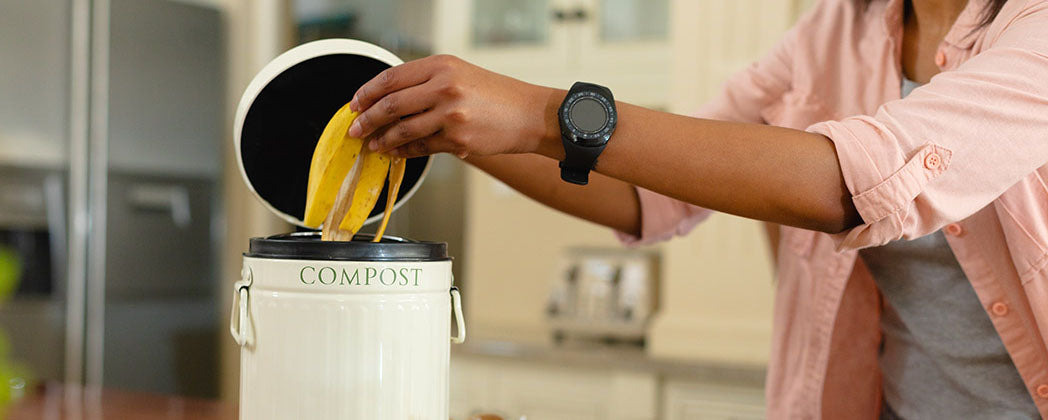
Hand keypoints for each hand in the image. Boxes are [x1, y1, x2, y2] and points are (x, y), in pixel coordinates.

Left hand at [348, 55, 560, 158]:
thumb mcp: (460, 74)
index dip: (367, 92)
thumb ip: (426, 82)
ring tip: (373, 144)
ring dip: (382, 140)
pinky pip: (421, 148)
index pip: (391, 78)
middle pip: (391, 105)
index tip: (355, 104)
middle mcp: (445, 87)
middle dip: (366, 119)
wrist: (529, 115)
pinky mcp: (457, 140)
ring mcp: (451, 115)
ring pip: (403, 130)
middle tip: (355, 129)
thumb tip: (389, 100)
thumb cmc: (497, 96)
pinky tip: (396, 152)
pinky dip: (404, 152)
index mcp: (442, 65)